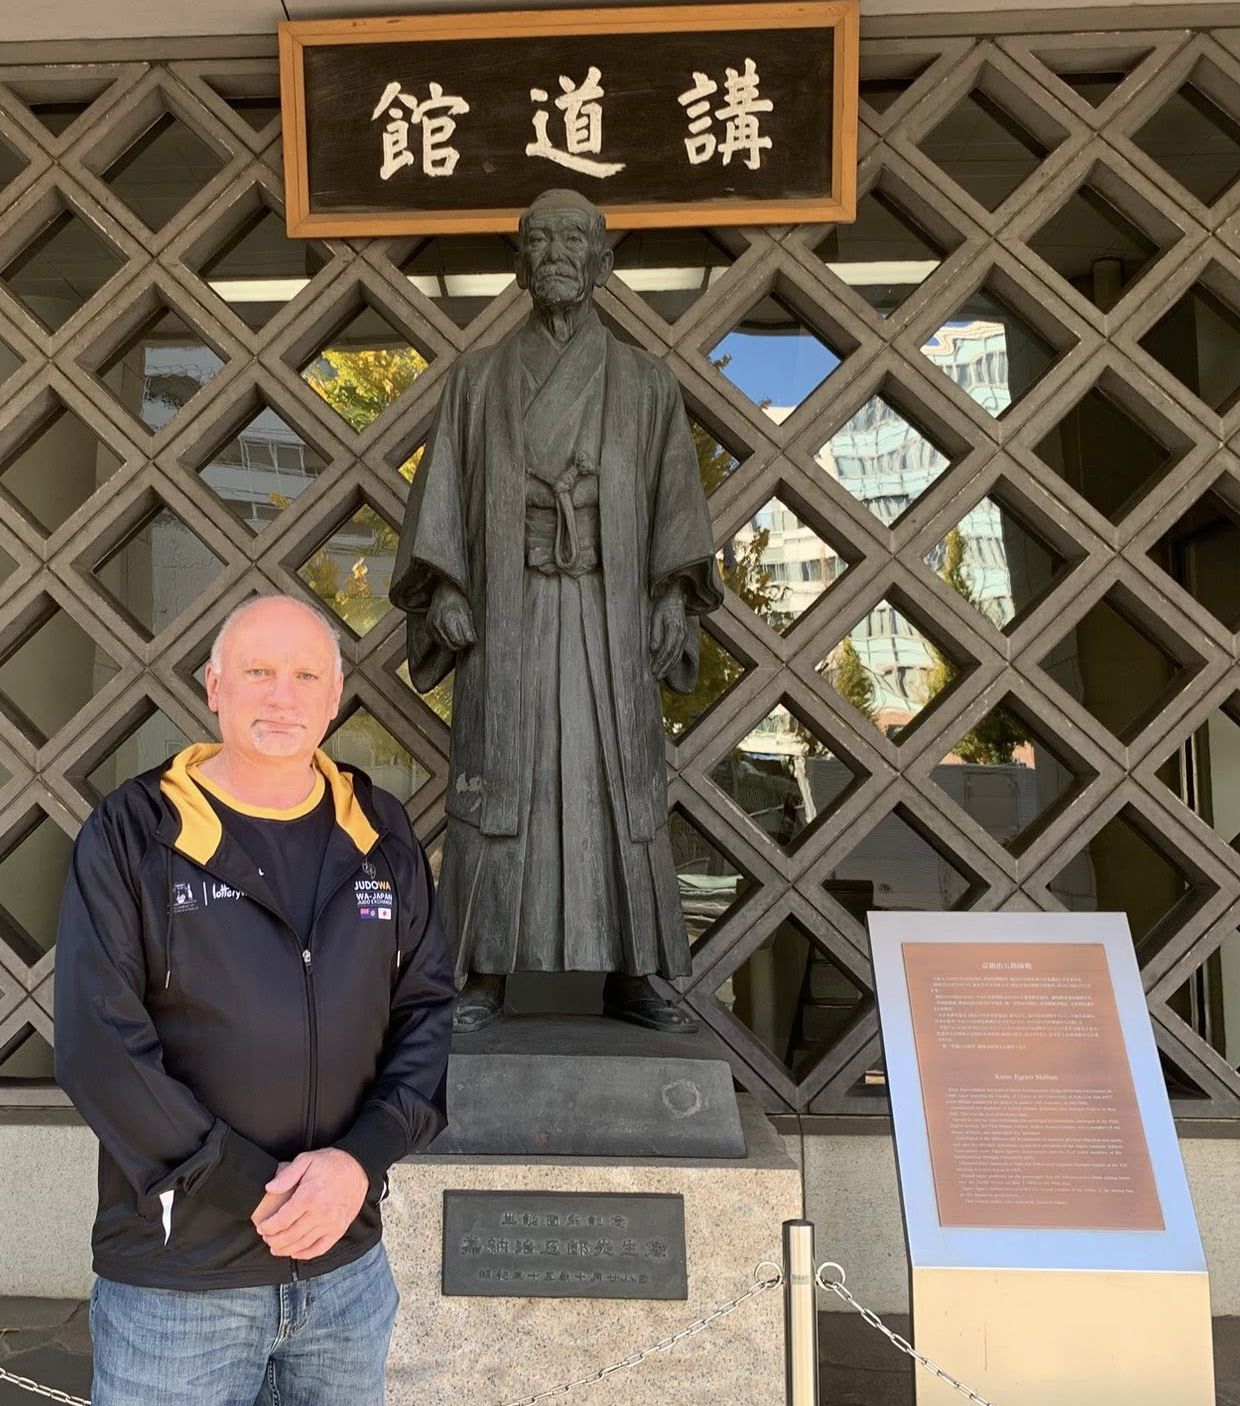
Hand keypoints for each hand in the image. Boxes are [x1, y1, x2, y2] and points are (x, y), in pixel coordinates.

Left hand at [253, 1149, 368, 1260]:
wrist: (359, 1167)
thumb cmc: (330, 1162)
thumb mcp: (306, 1159)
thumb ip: (287, 1175)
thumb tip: (269, 1188)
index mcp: (309, 1196)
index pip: (282, 1220)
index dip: (268, 1227)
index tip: (261, 1227)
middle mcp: (320, 1213)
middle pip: (290, 1235)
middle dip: (274, 1239)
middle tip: (266, 1238)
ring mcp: (331, 1223)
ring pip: (303, 1244)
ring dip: (286, 1249)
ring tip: (275, 1248)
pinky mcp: (340, 1228)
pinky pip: (320, 1248)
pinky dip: (306, 1254)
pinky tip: (296, 1252)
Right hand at [428, 581, 475, 651]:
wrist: (444, 592)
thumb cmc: (457, 602)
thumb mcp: (467, 613)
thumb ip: (469, 629)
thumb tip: (472, 642)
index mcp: (451, 618)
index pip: (460, 641)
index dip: (467, 642)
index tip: (471, 639)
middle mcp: (439, 623)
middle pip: (452, 646)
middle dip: (460, 645)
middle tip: (465, 640)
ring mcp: (432, 626)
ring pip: (444, 646)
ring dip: (453, 644)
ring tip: (458, 637)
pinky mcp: (428, 628)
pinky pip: (437, 641)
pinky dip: (444, 641)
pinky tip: (449, 635)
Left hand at [649, 586, 686, 679]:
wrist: (675, 597)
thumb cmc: (662, 606)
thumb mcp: (654, 617)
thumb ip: (654, 633)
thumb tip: (652, 651)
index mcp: (674, 627)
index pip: (667, 649)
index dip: (660, 661)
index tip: (652, 669)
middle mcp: (682, 633)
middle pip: (673, 655)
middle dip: (664, 667)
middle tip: (655, 677)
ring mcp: (684, 636)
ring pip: (678, 655)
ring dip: (669, 667)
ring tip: (660, 676)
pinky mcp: (684, 637)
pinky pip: (679, 652)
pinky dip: (674, 662)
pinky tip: (667, 668)